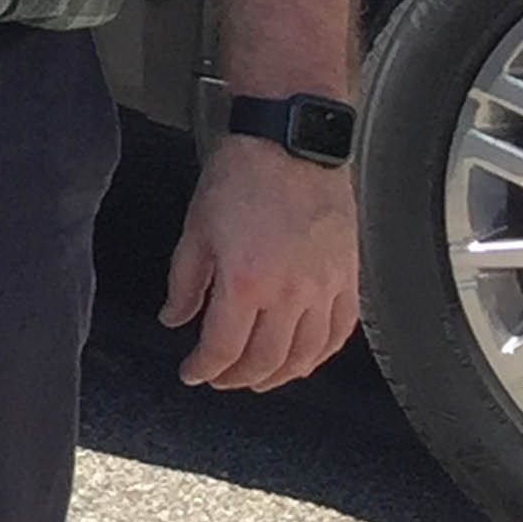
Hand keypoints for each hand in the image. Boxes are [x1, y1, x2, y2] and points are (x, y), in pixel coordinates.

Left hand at [165, 134, 360, 390]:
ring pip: (304, 355)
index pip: (222, 348)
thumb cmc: (241, 176)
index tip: (191, 373)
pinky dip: (321, 355)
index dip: (203, 369)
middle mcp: (289, 295)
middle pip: (264, 360)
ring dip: (278, 376)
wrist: (290, 143)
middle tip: (220, 378)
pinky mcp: (348, 277)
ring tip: (258, 379)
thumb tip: (174, 318)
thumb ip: (184, 283)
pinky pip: (339, 332)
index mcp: (245, 284)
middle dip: (236, 378)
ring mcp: (324, 288)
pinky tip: (305, 360)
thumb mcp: (196, 229)